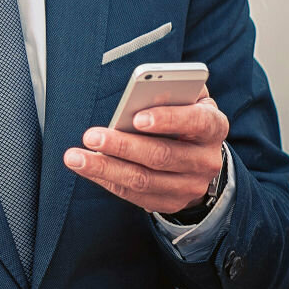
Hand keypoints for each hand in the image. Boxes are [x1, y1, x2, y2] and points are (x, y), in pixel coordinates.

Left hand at [63, 87, 228, 213]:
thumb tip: (146, 85)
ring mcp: (191, 186)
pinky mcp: (171, 202)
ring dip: (105, 168)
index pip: (196, 122)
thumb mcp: (186, 98)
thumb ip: (171, 89)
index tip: (137, 118)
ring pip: (144, 180)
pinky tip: (86, 168)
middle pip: (162, 155)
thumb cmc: (184, 115)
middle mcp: (206, 160)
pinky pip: (134, 194)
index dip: (168, 119)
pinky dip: (107, 181)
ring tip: (75, 157)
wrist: (198, 156)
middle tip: (91, 136)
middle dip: (123, 146)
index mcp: (213, 126)